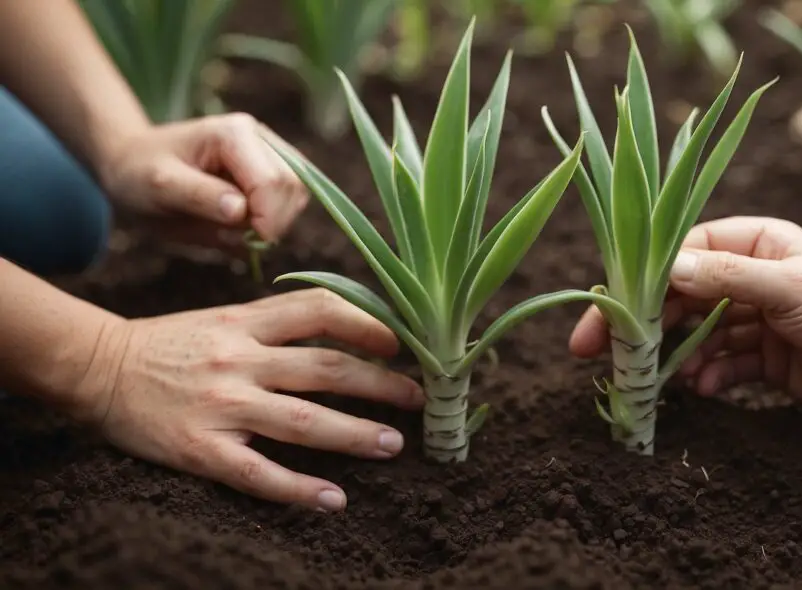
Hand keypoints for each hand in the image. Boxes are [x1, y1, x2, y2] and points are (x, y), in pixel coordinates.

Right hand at [76, 288, 422, 511]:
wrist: (96, 367)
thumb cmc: (170, 343)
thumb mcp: (223, 316)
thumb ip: (274, 322)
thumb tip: (341, 328)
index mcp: (245, 321)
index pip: (320, 310)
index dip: (367, 324)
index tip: (401, 343)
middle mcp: (240, 359)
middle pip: (326, 368)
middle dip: (380, 383)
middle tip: (417, 398)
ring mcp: (221, 405)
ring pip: (304, 421)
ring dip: (355, 434)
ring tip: (394, 444)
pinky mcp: (200, 449)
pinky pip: (259, 474)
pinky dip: (299, 489)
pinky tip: (333, 499)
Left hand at [97, 113, 307, 248]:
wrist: (132, 165)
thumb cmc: (139, 174)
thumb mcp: (158, 187)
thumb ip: (200, 197)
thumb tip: (241, 212)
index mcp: (234, 134)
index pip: (273, 181)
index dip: (267, 219)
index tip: (248, 241)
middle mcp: (259, 138)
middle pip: (293, 188)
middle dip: (272, 222)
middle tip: (237, 238)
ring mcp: (268, 153)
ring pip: (297, 196)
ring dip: (273, 222)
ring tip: (233, 228)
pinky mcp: (270, 170)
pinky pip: (289, 203)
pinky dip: (271, 222)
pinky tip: (241, 223)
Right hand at [570, 216, 801, 418]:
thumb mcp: (788, 287)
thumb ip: (726, 278)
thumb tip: (664, 271)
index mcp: (749, 244)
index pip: (676, 255)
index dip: (636, 282)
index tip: (602, 311)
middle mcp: (746, 277)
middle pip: (676, 297)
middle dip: (643, 326)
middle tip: (600, 356)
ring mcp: (753, 318)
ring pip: (694, 334)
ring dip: (675, 357)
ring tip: (659, 381)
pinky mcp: (763, 357)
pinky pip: (721, 364)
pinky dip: (708, 376)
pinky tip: (704, 389)